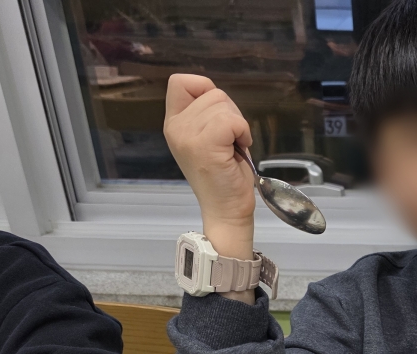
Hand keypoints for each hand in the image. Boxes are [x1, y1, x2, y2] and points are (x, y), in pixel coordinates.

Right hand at [163, 75, 256, 263]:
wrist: (226, 210)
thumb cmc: (224, 176)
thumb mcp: (209, 138)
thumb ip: (206, 115)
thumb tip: (218, 95)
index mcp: (173, 123)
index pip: (180, 81)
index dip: (204, 88)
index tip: (218, 115)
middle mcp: (175, 127)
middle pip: (212, 92)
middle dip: (230, 113)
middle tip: (230, 141)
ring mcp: (187, 135)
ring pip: (223, 104)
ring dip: (238, 125)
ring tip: (232, 148)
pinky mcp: (204, 144)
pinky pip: (232, 120)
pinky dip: (242, 132)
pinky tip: (239, 149)